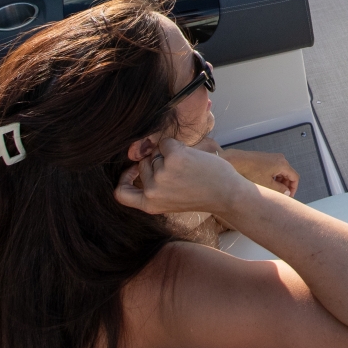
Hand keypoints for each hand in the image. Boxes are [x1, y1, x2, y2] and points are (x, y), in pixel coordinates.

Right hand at [115, 138, 251, 216]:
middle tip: (181, 170)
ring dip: (170, 154)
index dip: (123, 179)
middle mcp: (152, 191)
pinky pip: (167, 142)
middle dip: (158, 161)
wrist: (226, 194)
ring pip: (156, 152)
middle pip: (143, 164)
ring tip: (189, 167)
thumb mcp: (170, 199)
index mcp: (149, 205)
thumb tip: (137, 157)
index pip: (121, 193)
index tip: (132, 170)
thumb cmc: (201, 194)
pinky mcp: (174, 157)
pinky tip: (191, 157)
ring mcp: (161, 173)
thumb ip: (154, 186)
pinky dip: (178, 145)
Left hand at [220, 148, 299, 196]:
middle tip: (281, 195)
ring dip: (279, 182)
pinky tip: (267, 184)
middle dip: (286, 186)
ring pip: (281, 172)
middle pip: (289, 174)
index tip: (289, 197)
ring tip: (273, 191)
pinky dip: (274, 177)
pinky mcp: (266, 158)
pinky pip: (275, 169)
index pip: (295, 177)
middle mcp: (280, 158)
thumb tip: (287, 192)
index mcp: (283, 164)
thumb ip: (280, 189)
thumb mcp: (268, 184)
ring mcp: (273, 157)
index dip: (293, 188)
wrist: (237, 161)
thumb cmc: (251, 172)